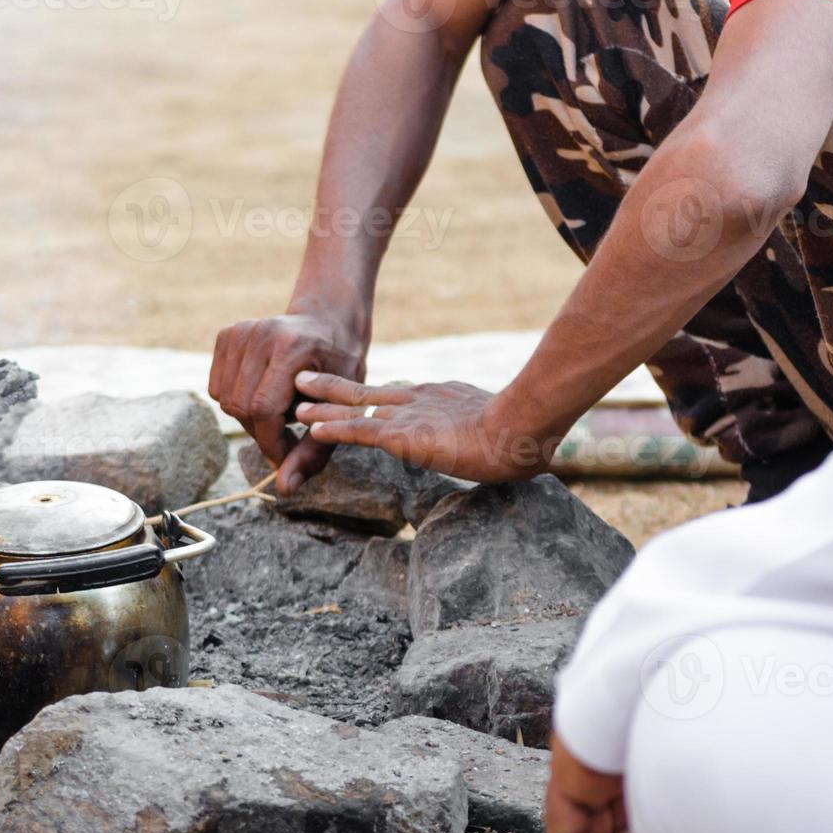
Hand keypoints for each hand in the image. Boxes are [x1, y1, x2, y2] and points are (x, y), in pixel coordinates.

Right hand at [209, 314, 365, 493]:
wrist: (328, 322)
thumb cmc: (339, 367)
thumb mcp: (340, 407)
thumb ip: (313, 450)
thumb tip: (285, 488)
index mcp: (292, 346)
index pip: (263, 407)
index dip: (271, 442)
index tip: (285, 456)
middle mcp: (261, 333)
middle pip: (241, 406)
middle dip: (262, 433)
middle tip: (286, 435)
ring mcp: (240, 331)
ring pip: (226, 400)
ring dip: (250, 419)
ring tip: (279, 412)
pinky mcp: (227, 334)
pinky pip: (217, 388)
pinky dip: (237, 401)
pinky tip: (263, 394)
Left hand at [293, 372, 557, 483]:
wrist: (519, 431)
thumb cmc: (525, 438)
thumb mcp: (508, 431)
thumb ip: (504, 435)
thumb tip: (535, 454)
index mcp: (441, 399)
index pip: (399, 396)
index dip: (373, 396)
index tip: (354, 393)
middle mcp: (418, 402)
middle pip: (368, 391)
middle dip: (336, 388)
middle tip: (307, 378)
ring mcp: (408, 416)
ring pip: (355, 407)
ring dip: (323, 406)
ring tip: (297, 398)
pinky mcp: (402, 434)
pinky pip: (359, 430)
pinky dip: (333, 428)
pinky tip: (311, 428)